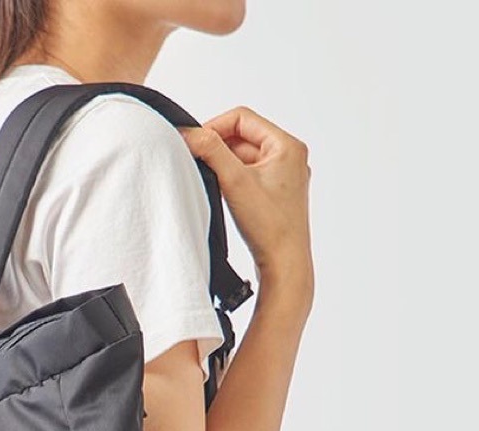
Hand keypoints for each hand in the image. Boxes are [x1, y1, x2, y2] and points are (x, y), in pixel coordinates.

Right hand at [179, 108, 313, 302]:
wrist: (284, 264)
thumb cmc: (270, 227)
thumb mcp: (235, 181)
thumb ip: (211, 151)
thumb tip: (188, 133)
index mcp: (287, 145)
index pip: (242, 118)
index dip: (214, 126)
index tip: (195, 143)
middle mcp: (290, 158)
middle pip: (242, 137)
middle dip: (218, 148)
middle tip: (199, 163)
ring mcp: (284, 177)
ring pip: (244, 158)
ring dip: (224, 165)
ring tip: (214, 183)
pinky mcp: (276, 195)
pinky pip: (249, 176)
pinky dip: (232, 180)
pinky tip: (224, 196)